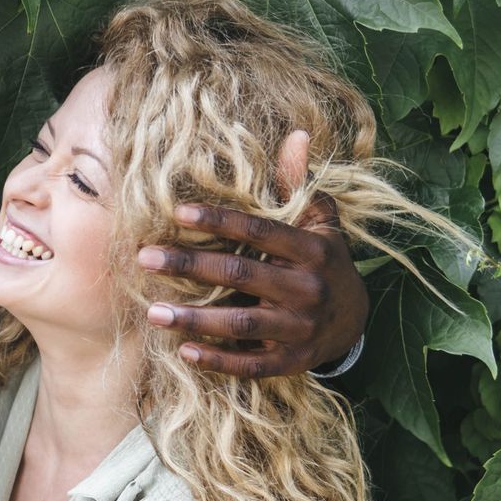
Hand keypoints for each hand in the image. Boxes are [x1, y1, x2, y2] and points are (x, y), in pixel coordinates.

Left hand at [137, 130, 368, 376]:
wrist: (356, 320)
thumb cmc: (324, 260)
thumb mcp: (320, 221)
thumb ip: (300, 183)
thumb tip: (296, 135)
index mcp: (313, 250)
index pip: (260, 231)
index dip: (219, 221)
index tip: (177, 213)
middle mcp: (308, 289)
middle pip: (241, 275)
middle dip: (190, 266)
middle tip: (145, 258)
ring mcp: (301, 329)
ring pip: (242, 325)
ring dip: (195, 319)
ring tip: (153, 312)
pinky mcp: (294, 362)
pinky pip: (253, 365)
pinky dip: (219, 361)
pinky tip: (185, 351)